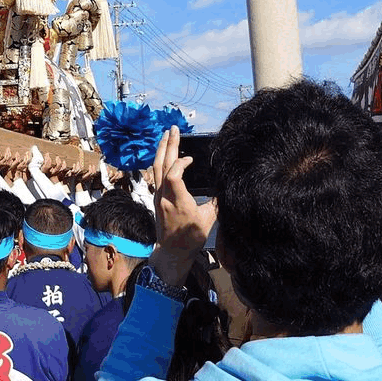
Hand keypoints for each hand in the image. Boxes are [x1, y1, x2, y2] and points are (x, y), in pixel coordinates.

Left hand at [149, 126, 216, 287]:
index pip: (173, 174)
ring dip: (162, 150)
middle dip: (168, 145)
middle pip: (162, 165)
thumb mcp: (208, 220)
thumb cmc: (190, 238)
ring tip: (166, 135)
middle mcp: (163, 195)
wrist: (172, 251)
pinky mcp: (156, 197)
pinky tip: (166, 155)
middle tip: (173, 129)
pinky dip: (161, 161)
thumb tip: (225, 188)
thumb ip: (215, 202)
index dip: (181, 163)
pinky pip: (157, 174)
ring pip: (156, 168)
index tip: (191, 159)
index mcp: (177, 200)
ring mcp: (158, 195)